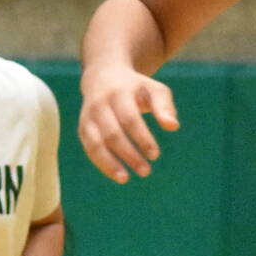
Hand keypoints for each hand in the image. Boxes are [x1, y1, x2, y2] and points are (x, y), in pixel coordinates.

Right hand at [78, 65, 179, 182]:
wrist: (103, 76)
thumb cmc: (136, 87)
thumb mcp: (153, 90)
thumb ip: (164, 106)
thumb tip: (173, 126)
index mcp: (119, 93)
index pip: (130, 118)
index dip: (142, 138)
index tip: (155, 155)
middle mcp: (100, 104)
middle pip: (112, 133)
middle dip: (128, 154)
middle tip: (146, 171)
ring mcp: (88, 116)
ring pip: (95, 143)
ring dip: (109, 163)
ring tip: (125, 179)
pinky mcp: (82, 127)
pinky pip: (89, 148)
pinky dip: (101, 163)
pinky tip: (117, 174)